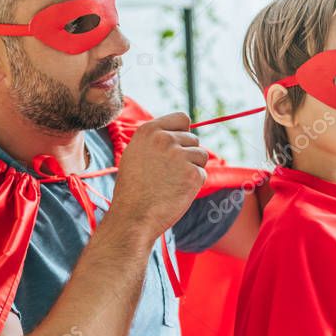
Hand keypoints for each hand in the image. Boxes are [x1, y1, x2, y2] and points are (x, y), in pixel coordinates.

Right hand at [109, 112, 208, 239]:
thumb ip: (155, 141)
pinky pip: (202, 174)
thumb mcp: (135, 155)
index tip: (175, 149)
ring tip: (172, 183)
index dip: (182, 134)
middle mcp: (165, 139)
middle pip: (193, 139)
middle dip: (186, 155)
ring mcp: (179, 156)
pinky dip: (193, 185)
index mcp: (148, 131)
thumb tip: (179, 134)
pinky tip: (176, 192)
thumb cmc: (133, 190)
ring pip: (201, 155)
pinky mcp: (192, 174)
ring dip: (192, 168)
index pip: (182, 118)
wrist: (133, 217)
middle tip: (168, 174)